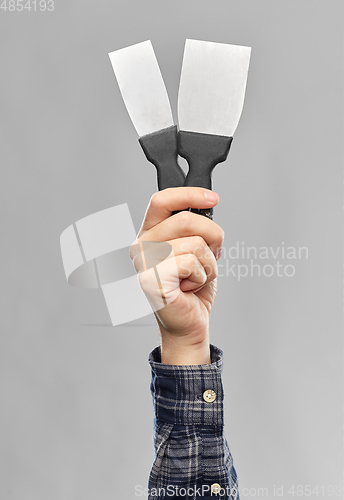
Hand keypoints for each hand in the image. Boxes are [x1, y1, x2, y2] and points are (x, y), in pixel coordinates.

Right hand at [130, 187, 223, 364]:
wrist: (190, 322)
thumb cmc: (192, 287)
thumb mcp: (197, 248)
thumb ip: (195, 226)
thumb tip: (206, 202)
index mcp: (149, 233)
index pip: (162, 200)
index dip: (190, 194)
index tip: (213, 198)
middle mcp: (142, 245)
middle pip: (186, 219)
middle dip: (212, 239)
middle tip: (206, 259)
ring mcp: (144, 263)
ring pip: (195, 243)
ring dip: (208, 263)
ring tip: (195, 277)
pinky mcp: (151, 280)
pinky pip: (191, 263)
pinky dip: (201, 276)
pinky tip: (189, 287)